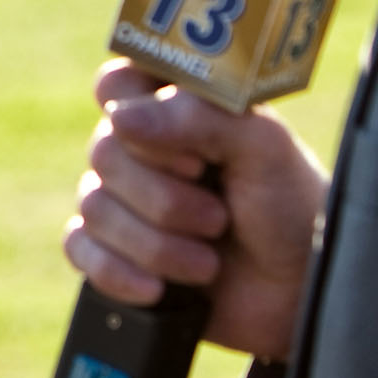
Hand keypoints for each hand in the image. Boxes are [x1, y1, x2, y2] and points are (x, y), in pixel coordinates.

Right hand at [61, 59, 327, 360]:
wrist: (297, 294)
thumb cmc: (290, 208)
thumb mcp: (264, 148)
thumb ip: (199, 117)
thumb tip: (120, 118)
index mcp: (175, 108)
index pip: (117, 83)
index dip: (141, 116)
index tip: (194, 153)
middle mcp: (142, 149)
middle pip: (104, 152)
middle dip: (164, 198)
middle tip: (218, 217)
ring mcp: (123, 201)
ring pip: (95, 207)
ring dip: (157, 245)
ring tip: (208, 264)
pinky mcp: (112, 251)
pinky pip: (80, 250)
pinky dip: (119, 272)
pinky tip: (158, 289)